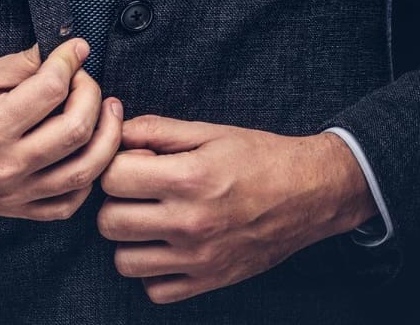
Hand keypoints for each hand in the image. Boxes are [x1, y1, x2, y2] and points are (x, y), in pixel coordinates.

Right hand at [0, 38, 123, 219]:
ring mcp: (11, 193)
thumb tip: (67, 53)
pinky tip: (87, 152)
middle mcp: (4, 165)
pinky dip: (87, 178)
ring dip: (106, 137)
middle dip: (92, 96)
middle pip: (76, 130)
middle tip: (87, 80)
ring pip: (83, 171)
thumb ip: (23, 64)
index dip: (71, 62)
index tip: (76, 50)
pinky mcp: (14, 210)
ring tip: (108, 112)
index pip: (53, 89)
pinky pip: (67, 204)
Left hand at [97, 117, 376, 303]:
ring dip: (130, 240)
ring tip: (150, 221)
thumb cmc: (259, 156)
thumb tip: (116, 131)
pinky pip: (154, 290)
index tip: (135, 163)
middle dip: (116, 202)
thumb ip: (156, 130)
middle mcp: (189, 222)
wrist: (310, 193)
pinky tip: (167, 248)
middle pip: (109, 221)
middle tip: (139, 192)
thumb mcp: (209, 131)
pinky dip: (153, 272)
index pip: (112, 178)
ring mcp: (198, 257)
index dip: (116, 165)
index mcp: (188, 178)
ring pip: (124, 261)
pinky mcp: (209, 281)